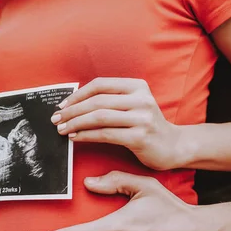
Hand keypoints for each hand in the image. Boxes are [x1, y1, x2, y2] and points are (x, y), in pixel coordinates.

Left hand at [52, 78, 179, 170]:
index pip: (100, 84)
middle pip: (97, 101)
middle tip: (56, 119)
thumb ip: (112, 100)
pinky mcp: (140, 137)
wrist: (174, 146)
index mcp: (137, 86)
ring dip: (76, 123)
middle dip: (72, 110)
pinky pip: (106, 134)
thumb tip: (75, 103)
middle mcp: (141, 99)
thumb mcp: (134, 105)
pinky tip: (76, 138)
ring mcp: (142, 118)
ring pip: (99, 117)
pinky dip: (87, 135)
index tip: (62, 105)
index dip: (78, 94)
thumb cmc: (146, 126)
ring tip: (62, 130)